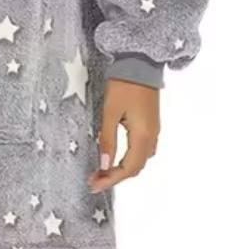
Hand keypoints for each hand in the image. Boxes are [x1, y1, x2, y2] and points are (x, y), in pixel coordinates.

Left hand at [87, 76, 159, 191]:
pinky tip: (115, 156)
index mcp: (143, 136)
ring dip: (122, 169)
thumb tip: (104, 165)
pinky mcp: (151, 124)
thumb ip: (107, 139)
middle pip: (136, 167)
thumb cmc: (124, 85)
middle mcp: (152, 137)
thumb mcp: (110, 112)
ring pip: (140, 160)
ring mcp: (153, 131)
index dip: (111, 179)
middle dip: (115, 176)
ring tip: (102, 171)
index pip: (128, 168)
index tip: (94, 184)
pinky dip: (129, 158)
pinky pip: (142, 150)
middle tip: (95, 180)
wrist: (140, 64)